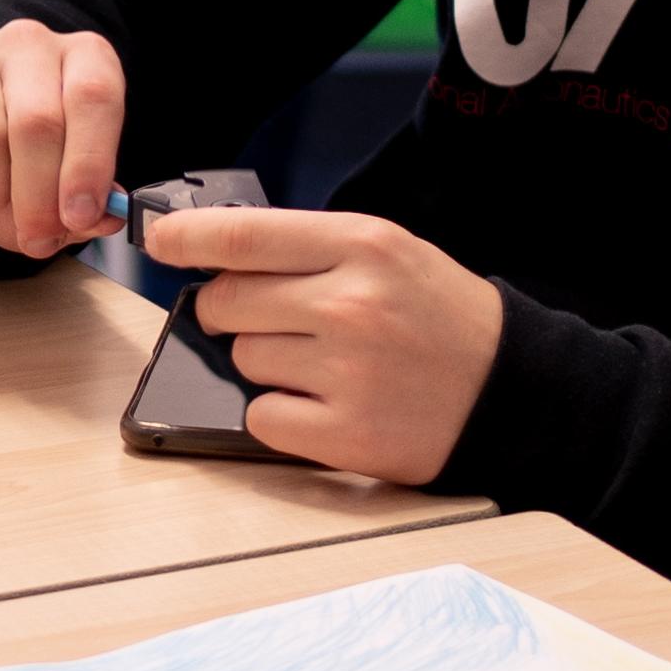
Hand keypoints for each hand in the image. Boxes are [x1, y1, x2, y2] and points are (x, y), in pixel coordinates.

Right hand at [0, 22, 125, 255]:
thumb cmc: (18, 170)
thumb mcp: (61, 193)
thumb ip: (89, 207)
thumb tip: (106, 217)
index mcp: (83, 58)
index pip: (94, 95)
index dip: (90, 162)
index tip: (79, 215)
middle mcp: (29, 42)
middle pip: (37, 121)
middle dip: (36, 197)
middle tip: (34, 237)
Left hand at [146, 200, 504, 481]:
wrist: (512, 389)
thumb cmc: (437, 315)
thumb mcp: (386, 252)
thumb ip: (308, 249)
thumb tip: (215, 255)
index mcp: (360, 245)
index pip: (243, 235)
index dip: (185, 237)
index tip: (159, 240)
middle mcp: (351, 304)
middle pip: (228, 301)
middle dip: (230, 310)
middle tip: (270, 317)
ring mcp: (348, 373)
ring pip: (243, 360)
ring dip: (265, 362)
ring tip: (322, 362)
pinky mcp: (348, 435)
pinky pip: (262, 417)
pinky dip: (280, 414)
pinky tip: (323, 403)